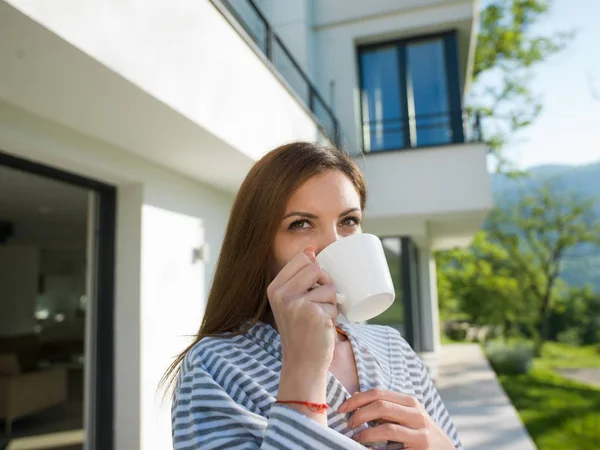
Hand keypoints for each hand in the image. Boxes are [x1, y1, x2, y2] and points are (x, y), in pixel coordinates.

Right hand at [267, 247, 337, 371]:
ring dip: (331, 303)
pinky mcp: (313, 314)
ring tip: (319, 318)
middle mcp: (282, 294)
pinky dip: (334, 317)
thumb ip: (299, 277)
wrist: (302, 362)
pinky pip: (334, 305)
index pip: (302, 258)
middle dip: (325, 284)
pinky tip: (321, 328)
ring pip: (329, 287)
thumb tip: (310, 250)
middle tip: (319, 304)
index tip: (313, 288)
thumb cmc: (302, 330)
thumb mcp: (292, 301)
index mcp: (275, 287)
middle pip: (317, 268)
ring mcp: (296, 304)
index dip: (315, 270)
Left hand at [339, 389, 454, 448]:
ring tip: (356, 439)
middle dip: (359, 415)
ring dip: (366, 435)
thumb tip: (355, 396)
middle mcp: (417, 415)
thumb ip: (383, 406)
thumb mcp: (405, 414)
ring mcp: (420, 433)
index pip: (378, 394)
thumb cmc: (419, 430)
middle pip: (381, 407)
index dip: (357, 400)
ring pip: (387, 429)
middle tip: (349, 425)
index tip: (342, 408)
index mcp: (409, 402)